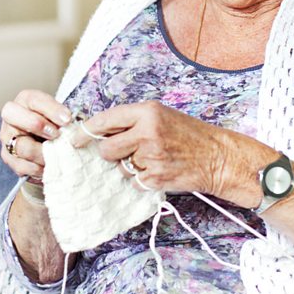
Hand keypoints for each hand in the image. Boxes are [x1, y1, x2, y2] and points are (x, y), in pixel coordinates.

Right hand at [0, 89, 73, 179]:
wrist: (43, 140)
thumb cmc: (52, 124)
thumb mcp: (58, 115)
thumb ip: (62, 117)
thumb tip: (68, 123)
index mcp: (25, 100)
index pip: (34, 100)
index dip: (51, 109)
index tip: (67, 119)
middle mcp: (11, 116)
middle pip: (13, 115)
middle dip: (36, 125)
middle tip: (56, 135)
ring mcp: (7, 136)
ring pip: (20, 145)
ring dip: (41, 153)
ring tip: (56, 156)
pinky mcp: (8, 156)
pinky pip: (21, 165)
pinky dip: (38, 168)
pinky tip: (49, 166)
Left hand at [71, 100, 275, 204]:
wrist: (219, 157)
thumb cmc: (189, 135)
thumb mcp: (161, 116)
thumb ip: (132, 120)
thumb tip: (99, 130)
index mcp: (147, 111)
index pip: (105, 120)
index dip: (86, 131)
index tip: (75, 139)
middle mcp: (147, 132)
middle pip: (106, 148)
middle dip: (110, 154)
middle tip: (123, 153)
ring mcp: (151, 157)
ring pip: (120, 168)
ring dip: (129, 167)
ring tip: (151, 160)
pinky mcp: (156, 178)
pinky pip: (134, 181)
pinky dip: (142, 179)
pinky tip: (158, 171)